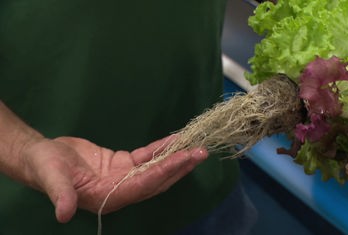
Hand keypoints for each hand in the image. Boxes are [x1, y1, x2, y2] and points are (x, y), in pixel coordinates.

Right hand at [19, 136, 207, 222]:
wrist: (41, 157)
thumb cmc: (44, 167)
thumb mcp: (51, 178)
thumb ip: (61, 195)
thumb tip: (63, 214)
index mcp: (107, 197)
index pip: (143, 184)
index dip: (164, 171)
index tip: (185, 158)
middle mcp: (120, 190)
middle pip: (156, 179)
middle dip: (179, 167)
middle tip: (201, 153)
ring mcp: (123, 177)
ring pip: (155, 169)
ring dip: (175, 159)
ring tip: (195, 148)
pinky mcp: (122, 164)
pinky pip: (146, 156)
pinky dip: (161, 149)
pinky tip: (175, 141)